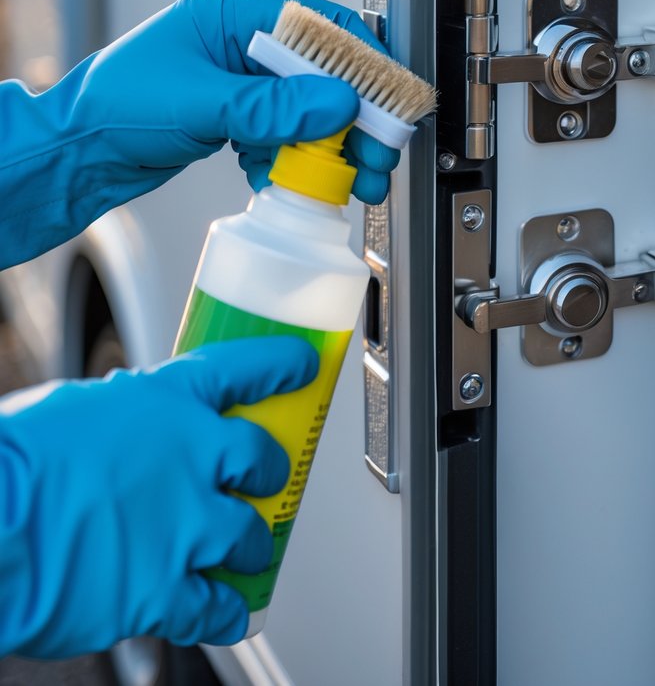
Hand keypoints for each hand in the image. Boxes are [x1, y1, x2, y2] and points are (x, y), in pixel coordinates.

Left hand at [0, 0, 399, 263]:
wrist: (72, 154)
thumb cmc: (113, 105)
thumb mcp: (201, 103)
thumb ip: (272, 105)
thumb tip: (335, 102)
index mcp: (234, 15)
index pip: (320, 27)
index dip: (361, 63)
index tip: (389, 100)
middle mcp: (241, 44)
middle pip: (320, 75)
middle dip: (353, 119)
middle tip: (377, 156)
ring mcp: (238, 83)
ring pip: (304, 111)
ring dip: (329, 147)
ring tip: (351, 180)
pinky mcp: (232, 118)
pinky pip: (280, 136)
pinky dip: (291, 161)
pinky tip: (291, 182)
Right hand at [0, 338, 317, 655]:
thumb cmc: (15, 461)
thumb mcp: (73, 409)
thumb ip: (119, 419)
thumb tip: (126, 427)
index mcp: (164, 402)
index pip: (243, 369)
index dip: (280, 365)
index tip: (302, 366)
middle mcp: (188, 460)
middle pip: (260, 459)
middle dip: (268, 471)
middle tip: (264, 479)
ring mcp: (183, 528)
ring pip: (249, 536)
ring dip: (251, 545)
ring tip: (244, 551)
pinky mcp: (164, 591)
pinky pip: (216, 609)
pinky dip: (225, 612)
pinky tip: (226, 612)